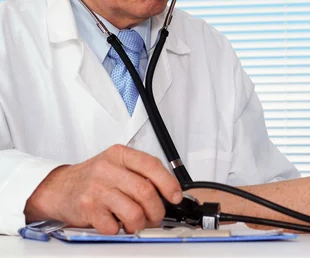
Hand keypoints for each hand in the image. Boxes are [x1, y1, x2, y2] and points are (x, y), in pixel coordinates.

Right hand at [24, 144, 181, 233]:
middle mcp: (108, 168)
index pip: (152, 165)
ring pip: (133, 211)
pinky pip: (113, 226)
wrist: (59, 187)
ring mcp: (97, 188)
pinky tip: (115, 223)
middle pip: (145, 191)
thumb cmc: (93, 177)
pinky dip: (118, 230)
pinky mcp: (87, 207)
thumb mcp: (116, 165)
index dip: (168, 183)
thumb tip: (169, 192)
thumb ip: (140, 173)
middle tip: (156, 216)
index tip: (175, 196)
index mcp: (120, 154)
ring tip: (136, 223)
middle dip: (157, 210)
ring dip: (140, 223)